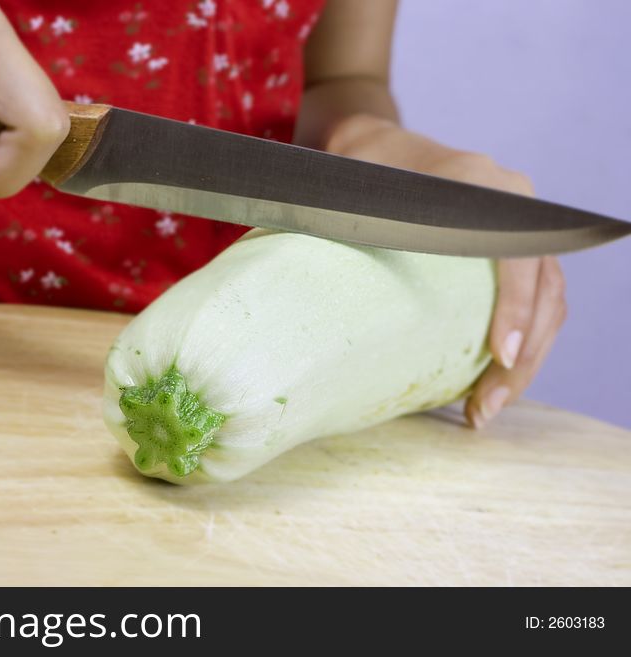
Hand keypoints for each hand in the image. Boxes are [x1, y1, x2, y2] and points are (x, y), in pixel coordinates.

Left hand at [322, 114, 566, 427]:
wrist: (371, 147)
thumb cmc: (357, 171)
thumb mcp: (355, 192)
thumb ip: (355, 224)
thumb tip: (316, 276)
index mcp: (484, 188)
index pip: (518, 255)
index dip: (514, 307)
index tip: (501, 355)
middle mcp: (513, 208)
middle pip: (545, 291)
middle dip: (522, 357)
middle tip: (484, 408)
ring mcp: (516, 229)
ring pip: (548, 303)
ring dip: (524, 362)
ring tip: (483, 409)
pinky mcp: (508, 251)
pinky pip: (532, 302)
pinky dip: (518, 343)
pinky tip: (487, 382)